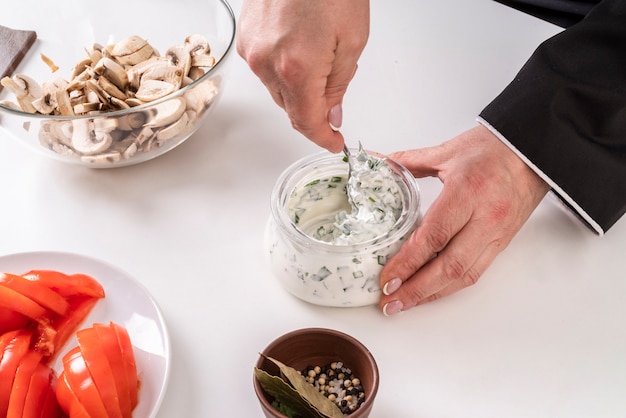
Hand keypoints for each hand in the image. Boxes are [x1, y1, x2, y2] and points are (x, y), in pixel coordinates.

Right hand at [237, 0, 369, 151]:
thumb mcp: (352, 40)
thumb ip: (338, 85)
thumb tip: (330, 115)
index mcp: (296, 68)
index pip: (306, 122)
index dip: (322, 138)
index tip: (333, 143)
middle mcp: (266, 62)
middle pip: (290, 107)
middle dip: (313, 108)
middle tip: (335, 90)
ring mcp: (251, 48)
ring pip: (276, 88)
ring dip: (298, 86)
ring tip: (318, 54)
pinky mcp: (246, 35)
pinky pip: (265, 67)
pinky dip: (283, 67)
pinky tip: (300, 45)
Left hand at [379, 124, 549, 314]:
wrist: (534, 152)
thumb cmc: (493, 149)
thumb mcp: (446, 151)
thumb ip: (409, 161)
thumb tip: (379, 163)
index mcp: (466, 192)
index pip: (434, 236)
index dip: (408, 262)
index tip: (387, 278)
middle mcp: (484, 218)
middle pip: (448, 265)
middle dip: (416, 289)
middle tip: (390, 301)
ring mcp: (496, 234)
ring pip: (463, 275)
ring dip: (431, 294)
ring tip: (404, 303)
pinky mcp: (502, 243)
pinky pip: (475, 272)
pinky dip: (449, 287)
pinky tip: (429, 292)